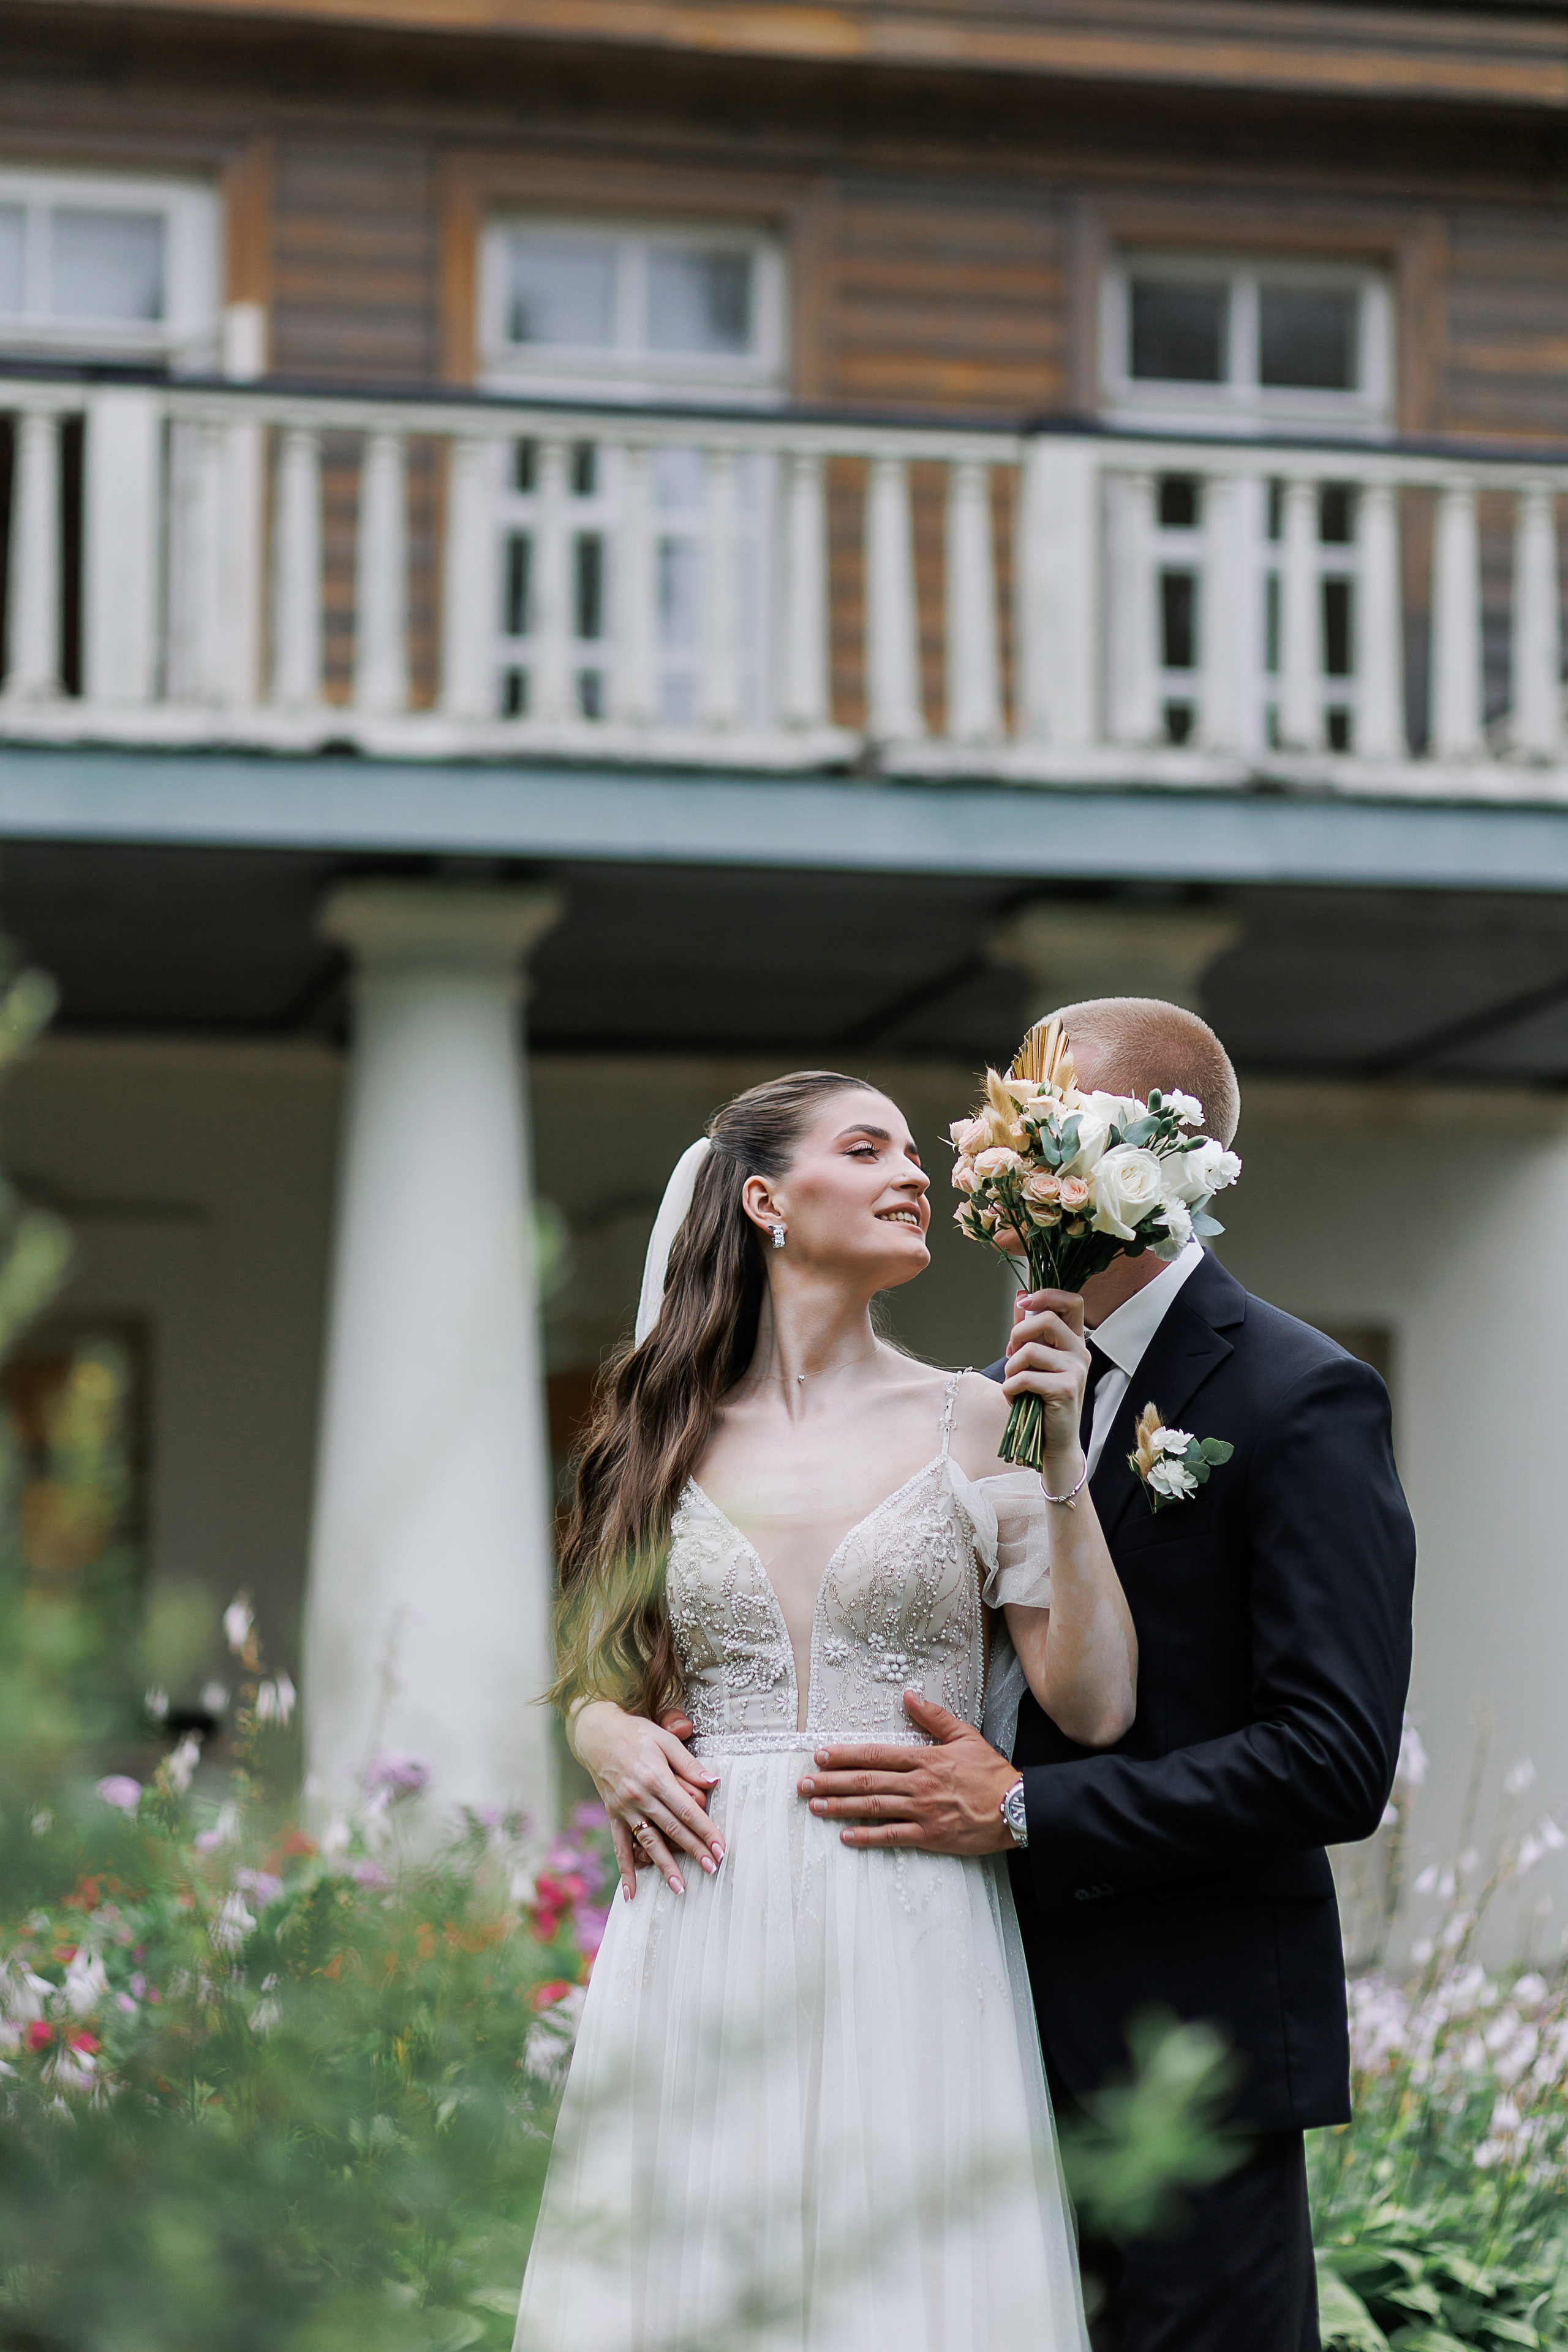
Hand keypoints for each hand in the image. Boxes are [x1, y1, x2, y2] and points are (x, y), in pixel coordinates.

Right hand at [572, 1700, 722, 1899]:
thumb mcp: (665, 1740)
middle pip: (672, 1829)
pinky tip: (631, 1894)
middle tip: (712, 1869)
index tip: (721, 1848)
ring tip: (680, 1888)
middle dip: (694, 1851)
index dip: (705, 1830)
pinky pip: (620, 1847)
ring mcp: (625, 1809)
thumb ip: (689, 1764)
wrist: (597, 1734)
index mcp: (656, 1777)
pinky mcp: (613, 1815)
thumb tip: (714, 1781)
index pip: (687, 1810)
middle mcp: (640, 1796)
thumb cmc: (637, 1734)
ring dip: (665, 1867)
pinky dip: (625, 1871)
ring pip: (649, 1842)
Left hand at [796, 1690, 1016, 1853]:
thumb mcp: (965, 1736)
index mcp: (924, 1758)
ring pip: (873, 1807)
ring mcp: (922, 1811)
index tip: (820, 1755)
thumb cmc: (991, 1772)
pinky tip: (846, 1836)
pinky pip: (892, 1836)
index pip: (875, 1754)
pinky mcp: (929, 1835)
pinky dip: (867, 1836)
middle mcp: (918, 1784)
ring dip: (841, 1807)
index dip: (845, 1755)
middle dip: (831, 1782)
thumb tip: (909, 1696)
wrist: (1016, 1808)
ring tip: (815, 1807)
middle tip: (803, 1784)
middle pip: (866, 1781)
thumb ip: (934, 1717)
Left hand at [1004, 1288, 1090, 1481]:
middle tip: (1011, 1355)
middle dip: (1018, 1334)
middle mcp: (1080, 1352)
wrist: (1055, 1440)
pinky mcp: (1066, 1389)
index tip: (1024, 1302)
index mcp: (1074, 1341)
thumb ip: (1028, 1330)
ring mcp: (1076, 1370)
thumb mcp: (1034, 1361)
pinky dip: (1010, 1388)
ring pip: (1031, 1350)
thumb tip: (1020, 1296)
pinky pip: (1025, 1377)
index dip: (1047, 1295)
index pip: (1072, 1301)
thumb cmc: (1041, 1399)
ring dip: (1011, 1367)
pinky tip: (1013, 1398)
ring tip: (1013, 1383)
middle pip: (1047, 1319)